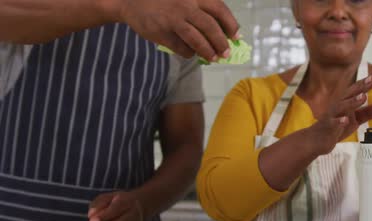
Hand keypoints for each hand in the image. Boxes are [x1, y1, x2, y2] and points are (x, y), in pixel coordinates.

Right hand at [116, 0, 239, 58]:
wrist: (130, 0)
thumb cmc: (164, 0)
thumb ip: (200, 8)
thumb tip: (223, 31)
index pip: (219, 9)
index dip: (231, 24)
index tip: (236, 36)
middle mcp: (184, 5)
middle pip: (211, 27)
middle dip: (221, 42)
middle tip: (226, 52)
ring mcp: (172, 19)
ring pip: (197, 40)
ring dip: (208, 52)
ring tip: (213, 58)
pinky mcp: (161, 33)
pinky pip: (181, 48)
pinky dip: (189, 53)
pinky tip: (191, 53)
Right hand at [307, 71, 371, 154]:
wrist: (315, 140)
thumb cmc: (335, 127)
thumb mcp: (355, 120)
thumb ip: (368, 112)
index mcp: (346, 102)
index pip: (359, 89)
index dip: (369, 82)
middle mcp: (339, 105)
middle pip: (351, 93)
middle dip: (362, 86)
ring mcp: (332, 116)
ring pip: (342, 106)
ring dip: (352, 101)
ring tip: (363, 96)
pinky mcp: (327, 127)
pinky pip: (333, 124)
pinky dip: (339, 121)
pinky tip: (345, 120)